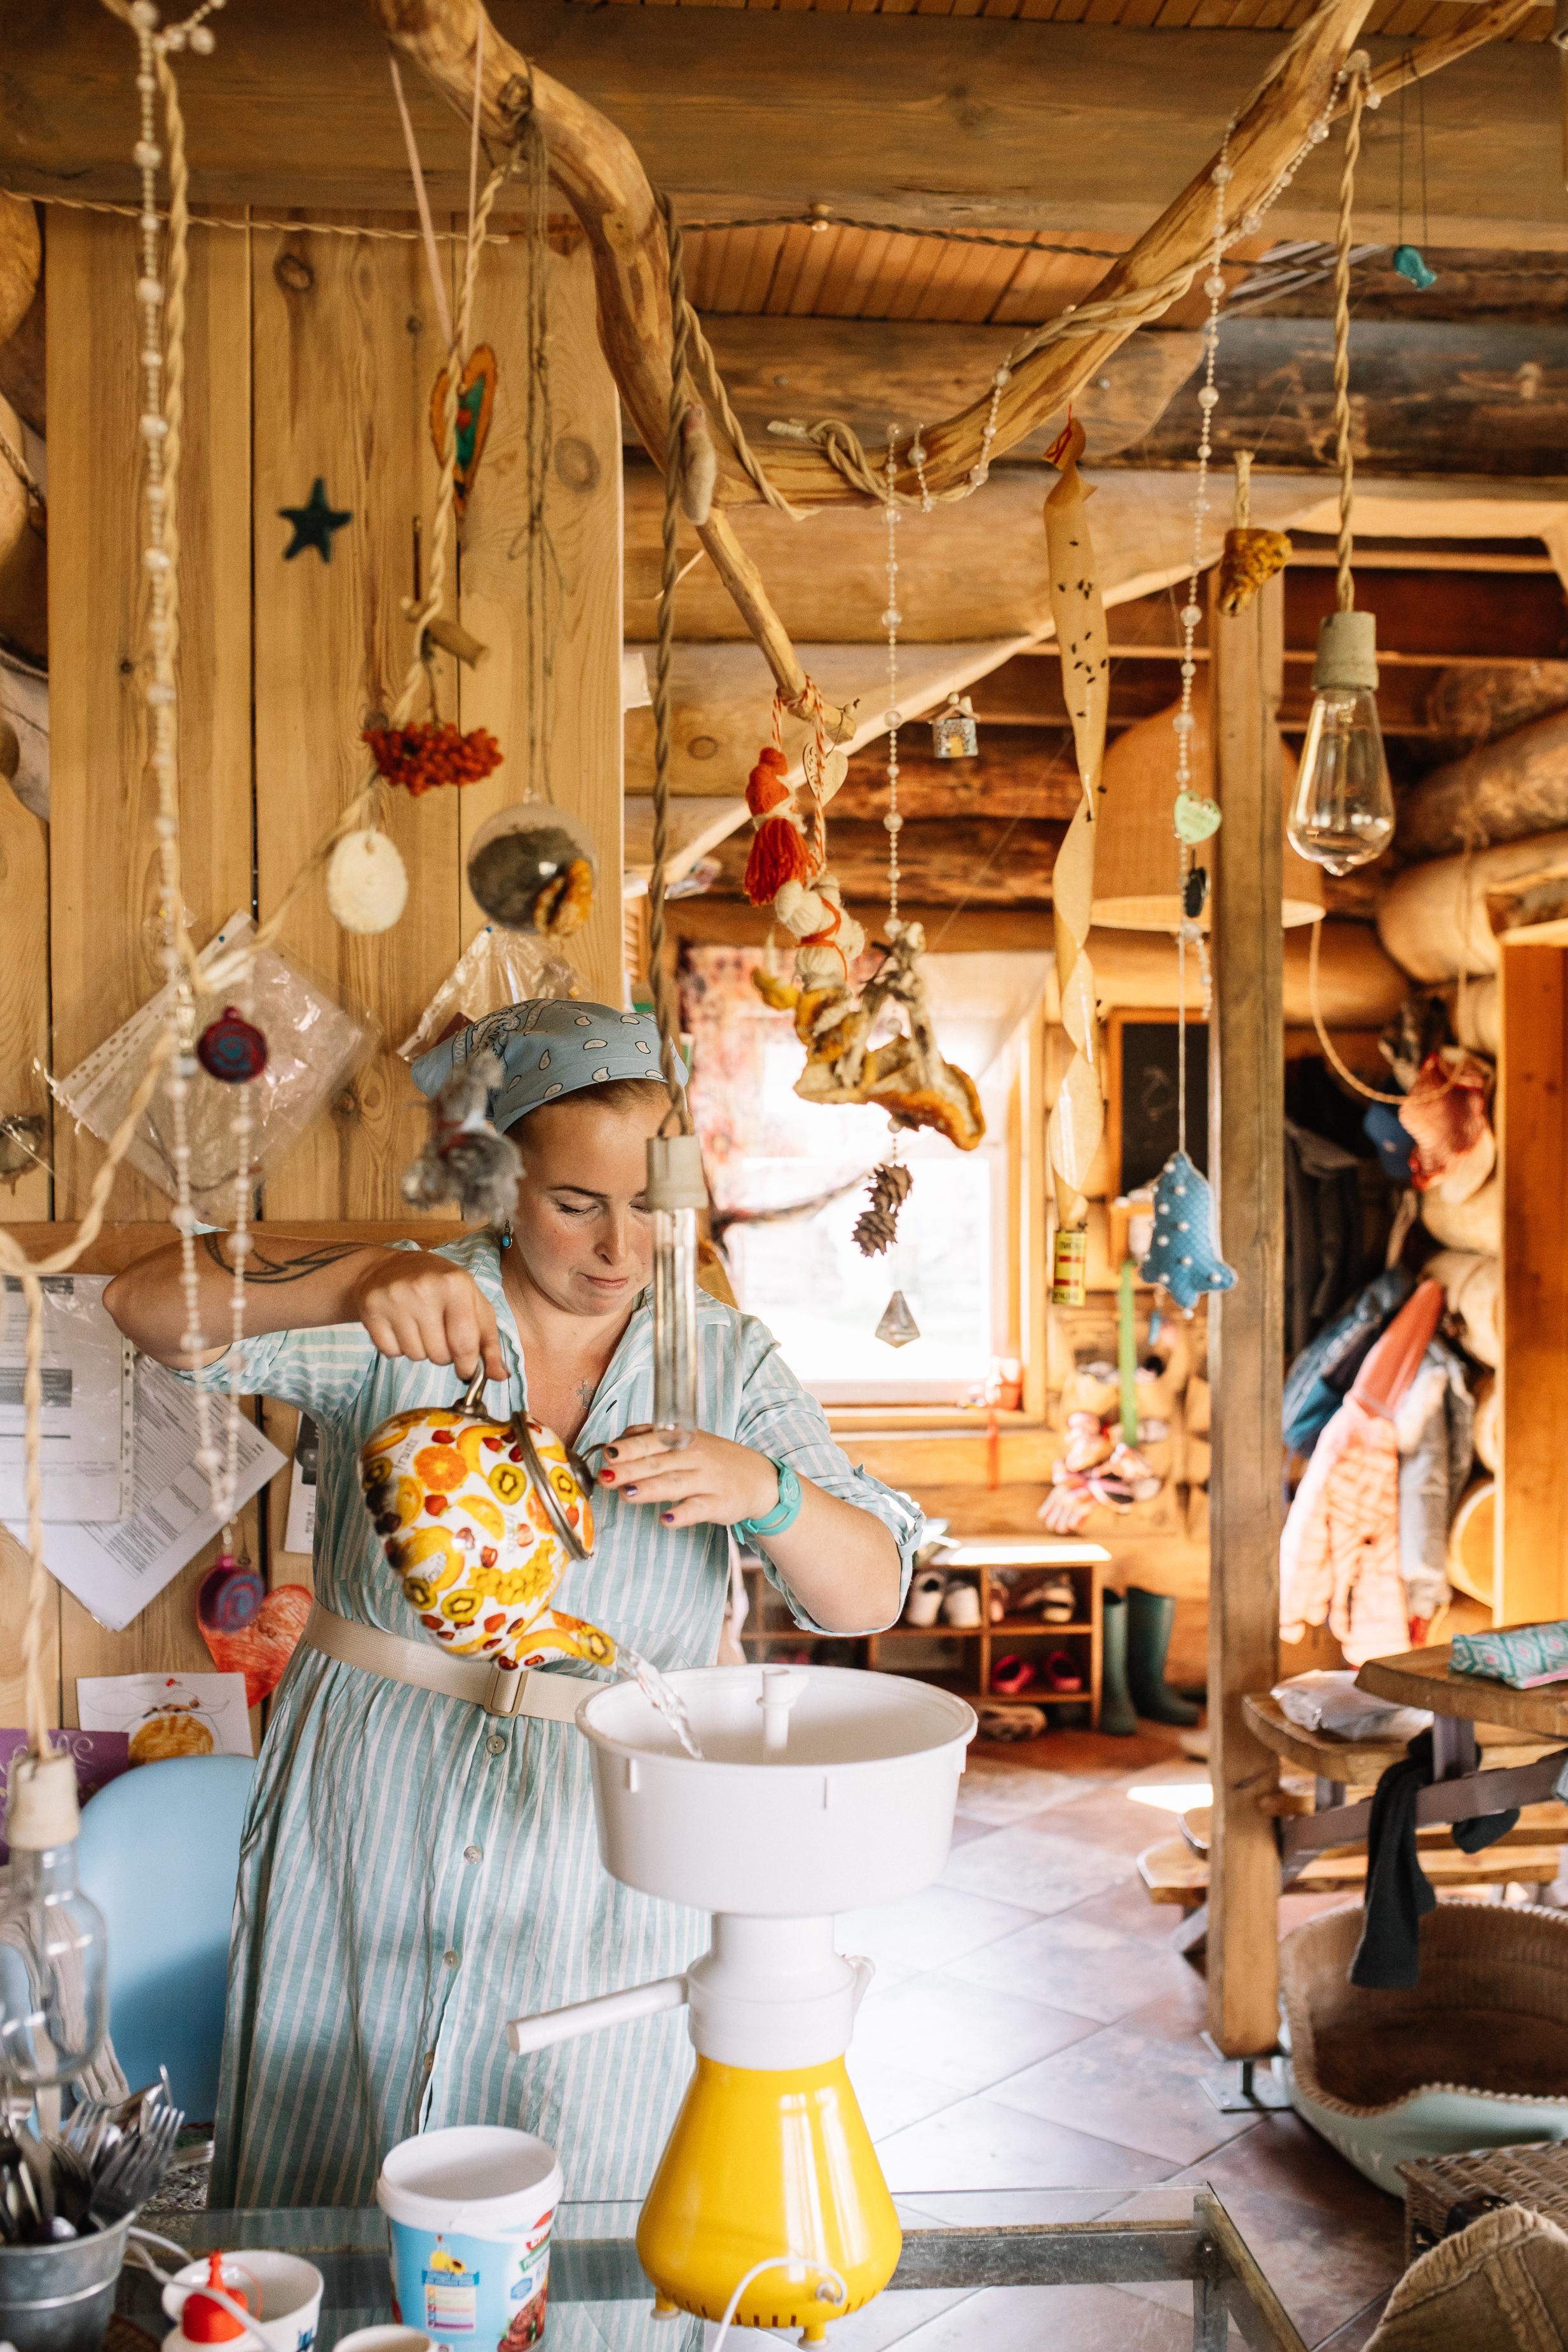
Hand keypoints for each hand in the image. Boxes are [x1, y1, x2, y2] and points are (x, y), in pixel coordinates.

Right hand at [350, 1251, 504, 1382]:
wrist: (388, 1268)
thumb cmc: (439, 1287)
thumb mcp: (472, 1303)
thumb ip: (488, 1340)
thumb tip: (500, 1376)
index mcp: (456, 1284)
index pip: (465, 1343)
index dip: (468, 1365)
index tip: (466, 1369)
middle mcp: (424, 1289)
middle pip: (439, 1355)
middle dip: (443, 1354)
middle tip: (438, 1332)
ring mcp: (395, 1299)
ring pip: (416, 1356)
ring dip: (420, 1350)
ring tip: (418, 1326)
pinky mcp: (371, 1309)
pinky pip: (390, 1353)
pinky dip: (397, 1347)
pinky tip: (399, 1326)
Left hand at [599, 1426, 779, 1529]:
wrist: (760, 1480)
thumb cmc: (715, 1460)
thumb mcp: (689, 1441)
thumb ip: (654, 1439)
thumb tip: (617, 1442)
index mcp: (684, 1440)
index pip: (653, 1441)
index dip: (630, 1447)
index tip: (608, 1453)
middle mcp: (695, 1457)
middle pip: (658, 1462)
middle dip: (630, 1469)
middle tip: (605, 1476)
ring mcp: (708, 1481)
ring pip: (675, 1483)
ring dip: (649, 1489)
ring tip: (626, 1493)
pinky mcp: (719, 1504)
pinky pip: (698, 1509)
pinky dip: (682, 1514)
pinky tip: (666, 1519)